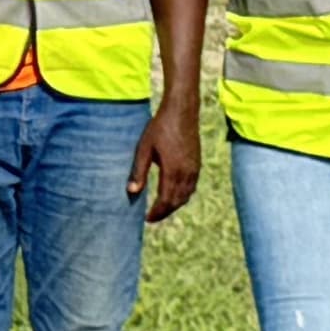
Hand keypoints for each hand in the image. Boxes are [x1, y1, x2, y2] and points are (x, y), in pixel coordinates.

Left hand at [128, 97, 201, 222]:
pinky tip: (174, 193)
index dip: (157, 212)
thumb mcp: (144, 148)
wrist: (182, 111)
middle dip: (165, 212)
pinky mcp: (197, 163)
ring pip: (186, 195)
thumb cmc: (160, 127)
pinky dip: (183, 195)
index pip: (166, 201)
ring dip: (174, 205)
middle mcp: (186, 173)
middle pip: (177, 202)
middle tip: (152, 217)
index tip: (147, 219)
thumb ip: (138, 171)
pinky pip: (191, 187)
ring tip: (161, 208)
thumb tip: (132, 192)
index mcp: (172, 171)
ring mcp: (194, 169)